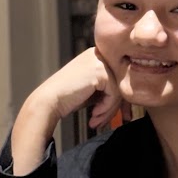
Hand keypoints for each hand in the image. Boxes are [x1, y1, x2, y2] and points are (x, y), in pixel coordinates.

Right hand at [11, 47, 121, 173]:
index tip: (119, 117)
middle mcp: (98, 54)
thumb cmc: (67, 99)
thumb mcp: (93, 91)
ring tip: (96, 121)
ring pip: (119, 90)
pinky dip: (106, 108)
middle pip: (120, 83)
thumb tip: (129, 102)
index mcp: (96, 56)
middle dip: (115, 107)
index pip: (117, 78)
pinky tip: (94, 114)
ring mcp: (99, 61)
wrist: (48, 102)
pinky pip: (114, 93)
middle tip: (104, 122)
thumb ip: (109, 89)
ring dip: (109, 110)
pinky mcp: (99, 71)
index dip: (119, 100)